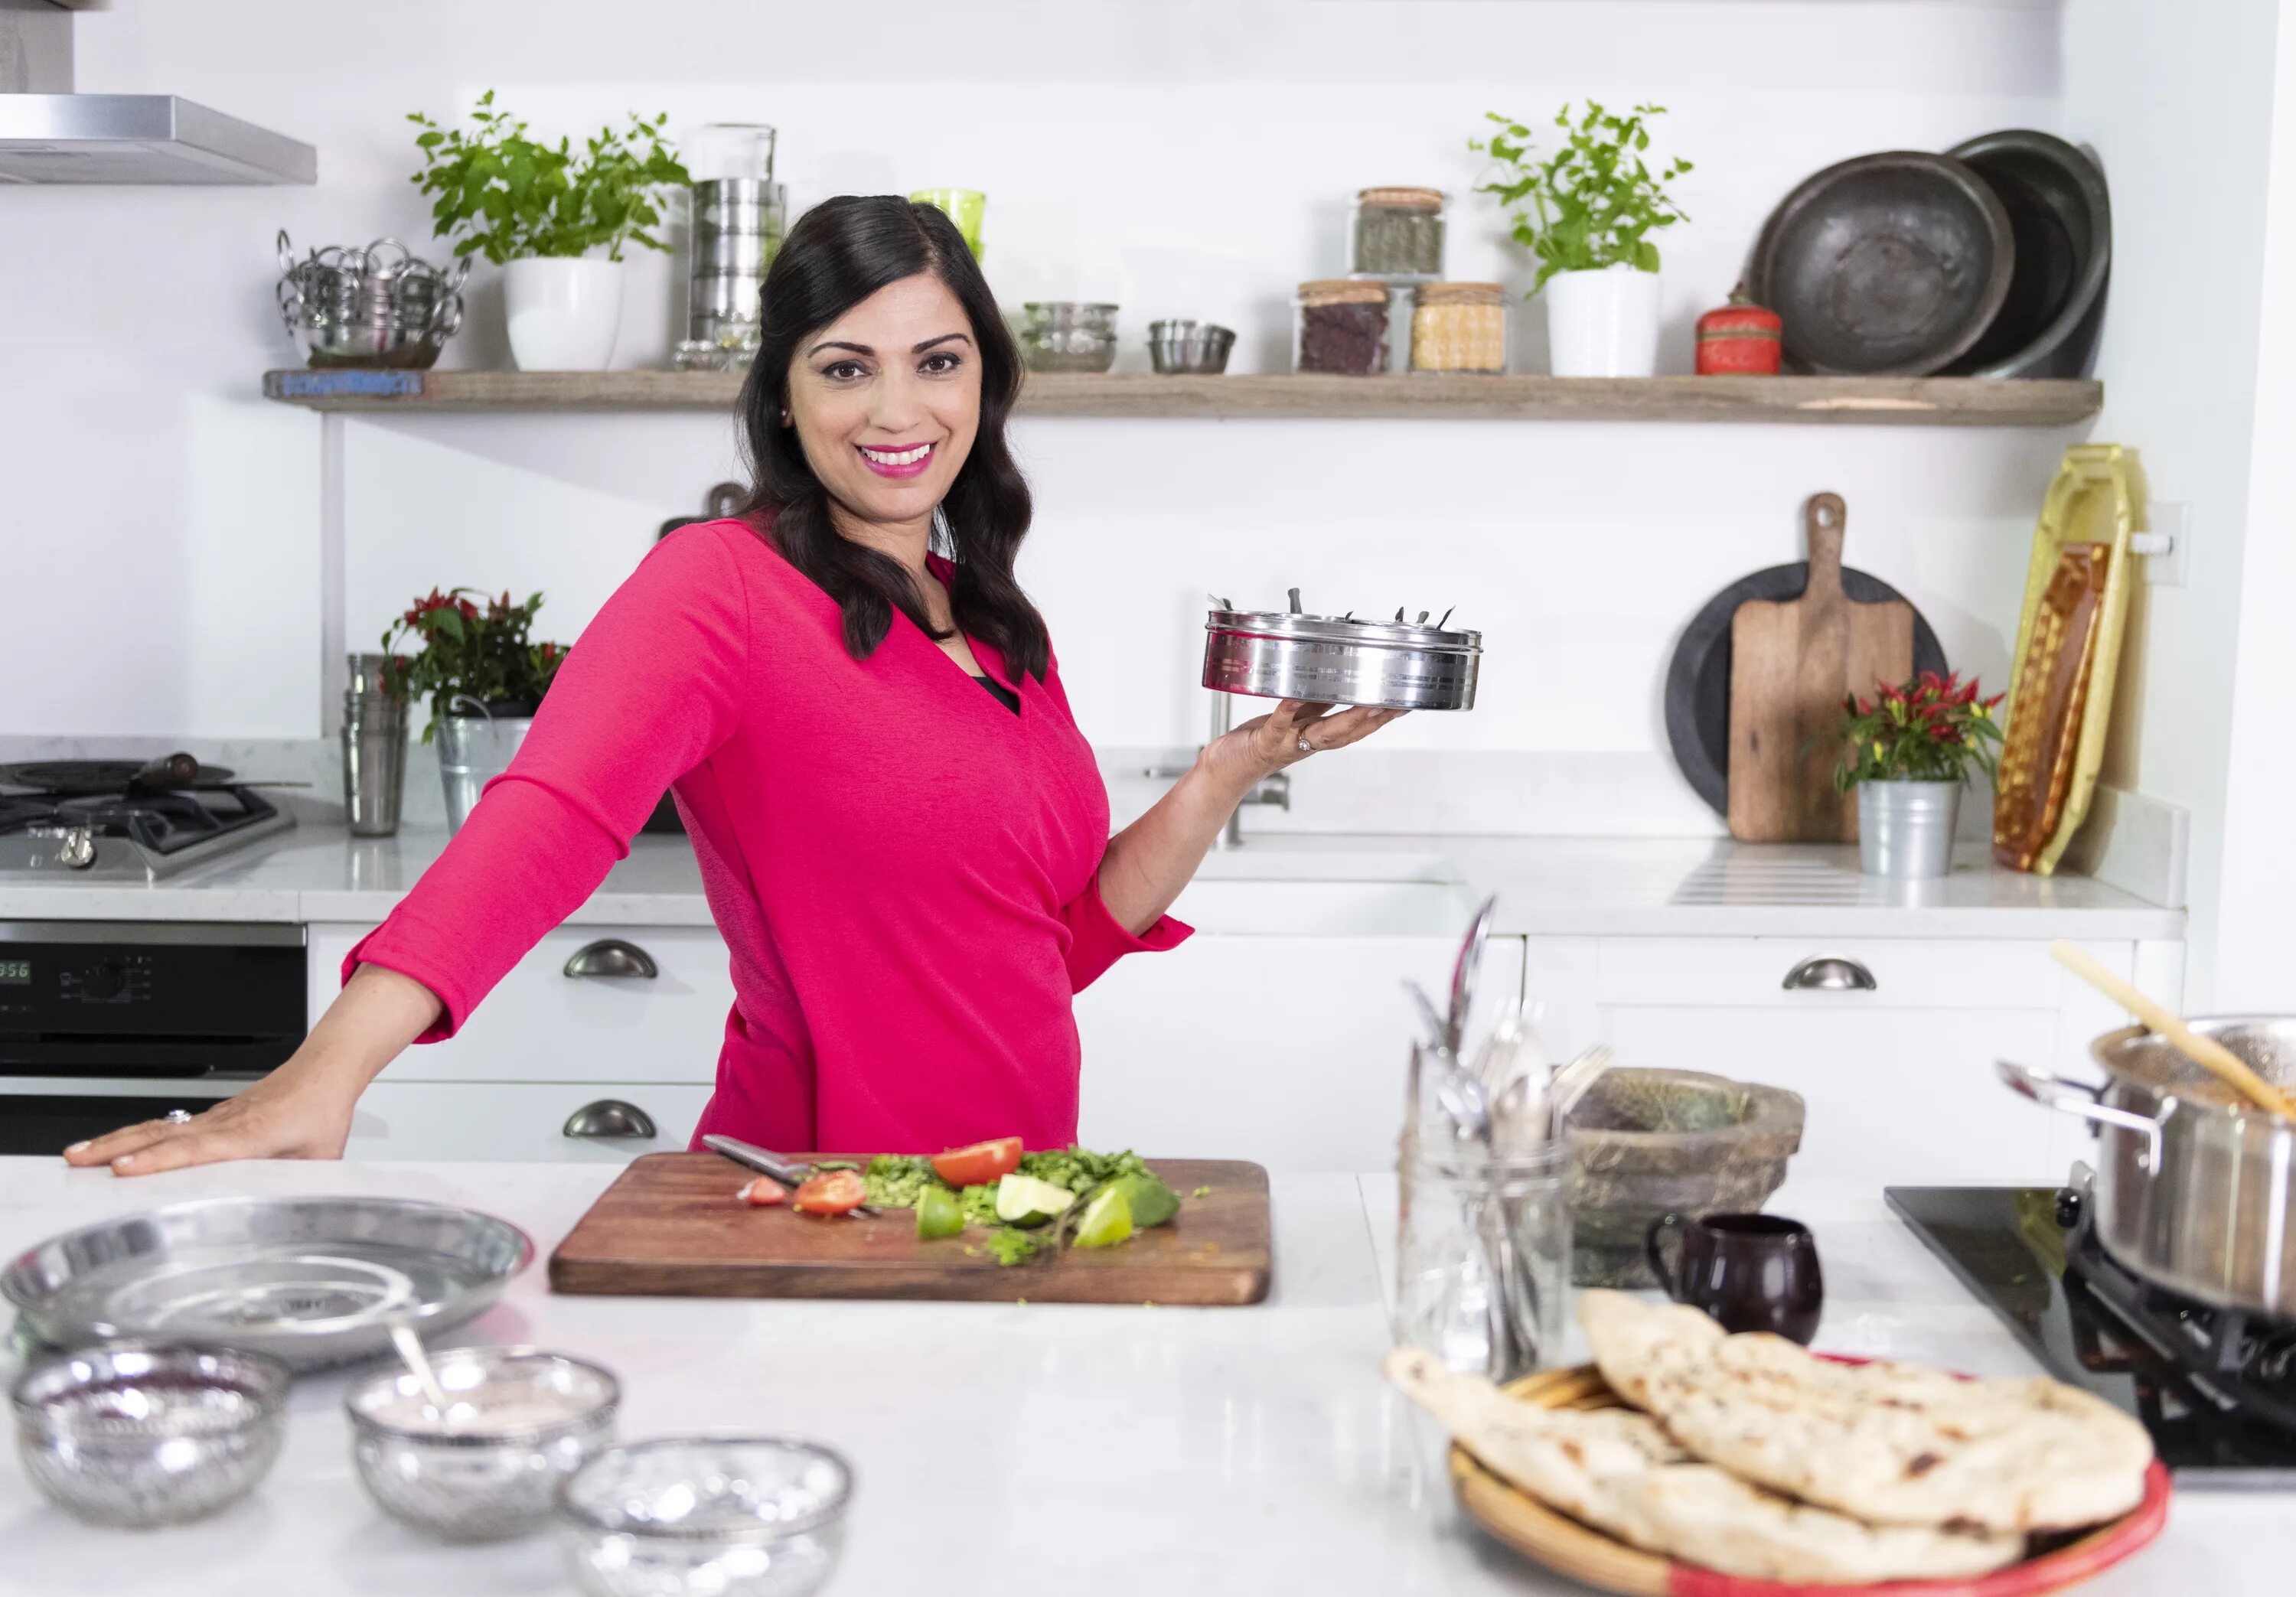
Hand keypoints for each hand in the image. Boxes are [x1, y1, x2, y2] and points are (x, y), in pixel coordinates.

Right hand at [62, 1057, 361, 1175]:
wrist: (324, 1070)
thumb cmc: (322, 1112)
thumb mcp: (322, 1158)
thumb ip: (302, 1189)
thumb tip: (295, 1222)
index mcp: (253, 1134)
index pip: (200, 1149)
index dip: (160, 1160)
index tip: (126, 1170)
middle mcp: (226, 1123)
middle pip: (164, 1136)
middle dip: (117, 1150)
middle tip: (79, 1163)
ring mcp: (215, 1118)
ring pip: (158, 1129)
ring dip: (116, 1142)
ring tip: (78, 1155)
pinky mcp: (211, 1117)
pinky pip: (167, 1126)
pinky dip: (135, 1136)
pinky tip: (111, 1148)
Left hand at [1203, 698, 1407, 790]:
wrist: (1227, 767)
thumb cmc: (1259, 742)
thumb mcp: (1294, 719)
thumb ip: (1315, 705)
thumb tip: (1337, 685)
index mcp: (1316, 736)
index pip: (1356, 727)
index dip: (1381, 718)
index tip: (1404, 703)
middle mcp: (1307, 743)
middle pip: (1346, 733)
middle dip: (1373, 720)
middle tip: (1395, 706)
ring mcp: (1288, 744)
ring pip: (1322, 734)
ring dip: (1345, 721)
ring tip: (1364, 704)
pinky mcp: (1264, 742)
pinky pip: (1278, 726)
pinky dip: (1286, 712)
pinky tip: (1293, 698)